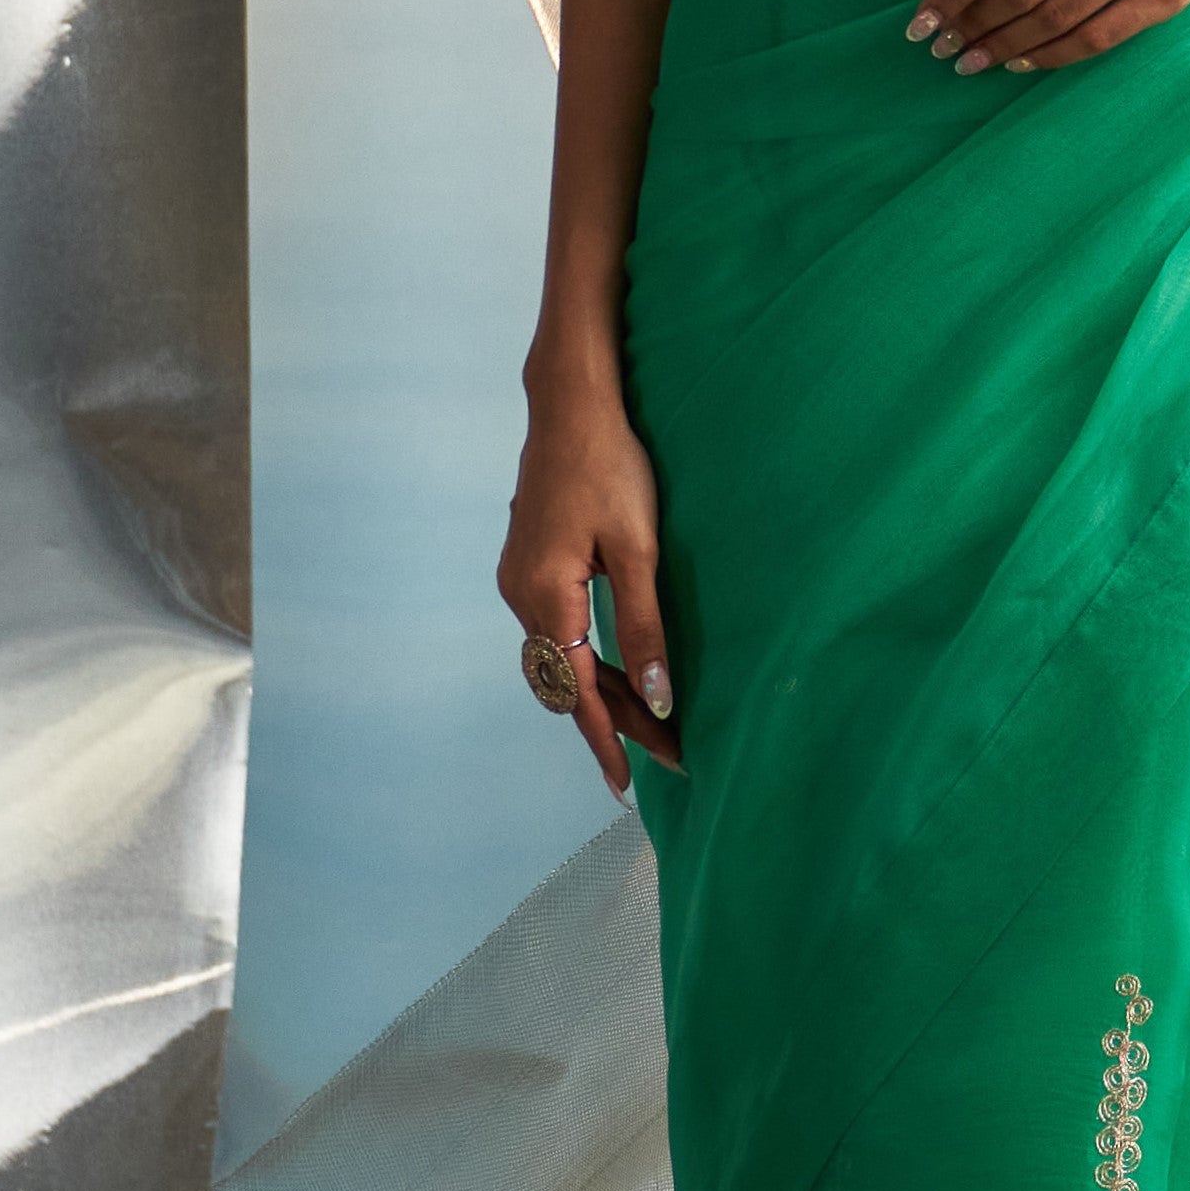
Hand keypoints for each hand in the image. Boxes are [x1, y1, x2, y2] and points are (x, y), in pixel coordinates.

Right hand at [497, 381, 679, 793]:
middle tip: (670, 755)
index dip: (606, 740)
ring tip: (653, 724)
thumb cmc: (610, 465)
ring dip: (604, 690)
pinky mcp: (528, 566)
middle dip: (616, 720)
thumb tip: (657, 700)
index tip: (628, 786)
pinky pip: (559, 630)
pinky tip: (621, 671)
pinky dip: (590, 657)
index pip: (577, 692)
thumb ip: (644, 627)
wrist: (570, 404)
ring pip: (564, 657)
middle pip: (568, 681)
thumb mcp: (638, 550)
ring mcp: (519, 580)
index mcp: (544, 597)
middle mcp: (521, 596)